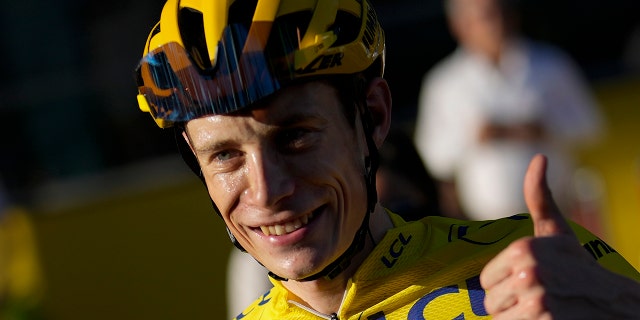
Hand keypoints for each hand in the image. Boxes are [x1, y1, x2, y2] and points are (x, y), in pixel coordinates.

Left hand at [480, 154, 639, 318]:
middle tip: (536, 299)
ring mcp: (538, 299)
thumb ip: (539, 196)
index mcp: (524, 249)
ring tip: (541, 310)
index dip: (503, 286)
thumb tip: (539, 157)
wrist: (616, 303)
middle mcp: (529, 272)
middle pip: (491, 302)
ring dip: (517, 319)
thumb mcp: (557, 231)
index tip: (527, 283)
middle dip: (510, 304)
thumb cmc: (578, 265)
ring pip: (500, 318)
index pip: (486, 281)